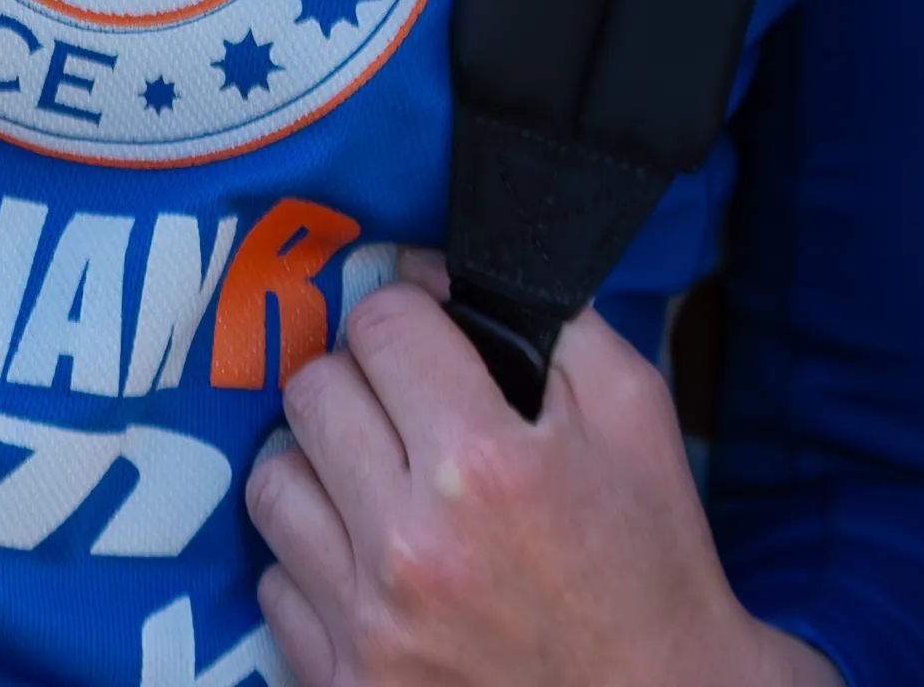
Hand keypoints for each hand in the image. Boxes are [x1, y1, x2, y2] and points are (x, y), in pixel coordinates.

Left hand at [245, 258, 828, 686]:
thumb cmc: (650, 559)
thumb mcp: (638, 415)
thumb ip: (556, 325)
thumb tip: (453, 276)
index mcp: (485, 463)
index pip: (380, 324)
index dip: (408, 310)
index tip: (427, 330)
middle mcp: (411, 541)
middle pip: (311, 391)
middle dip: (360, 378)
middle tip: (405, 400)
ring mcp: (367, 620)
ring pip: (273, 482)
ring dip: (322, 465)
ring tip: (377, 478)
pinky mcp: (341, 679)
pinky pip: (274, 582)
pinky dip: (316, 558)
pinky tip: (373, 558)